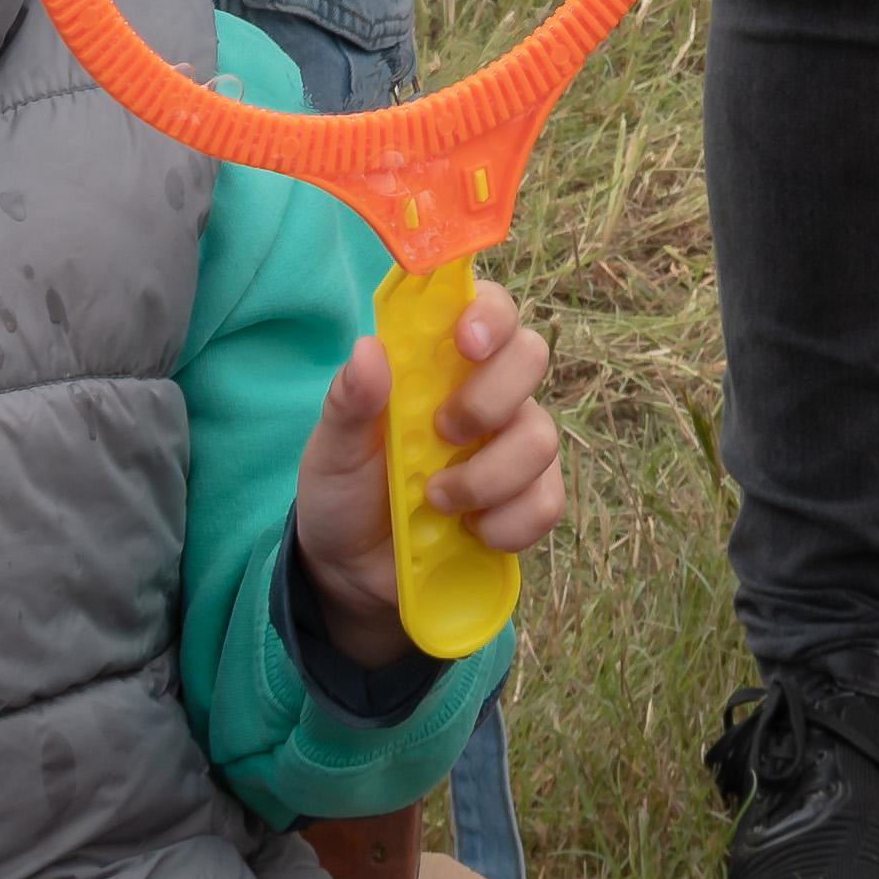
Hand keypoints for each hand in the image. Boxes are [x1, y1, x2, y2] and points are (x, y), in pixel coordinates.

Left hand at [290, 281, 562, 668]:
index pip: (488, 308)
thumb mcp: (332, 447)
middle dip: (491, 397)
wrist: (354, 570)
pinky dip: (507, 523)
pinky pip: (546, 501)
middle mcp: (487, 394)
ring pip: (541, 437)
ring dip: (488, 475)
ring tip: (435, 500)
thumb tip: (368, 348)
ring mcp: (513, 447)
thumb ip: (349, 400)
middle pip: (531, 357)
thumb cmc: (346, 489)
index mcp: (440, 363)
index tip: (467, 342)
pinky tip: (470, 532)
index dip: (491, 314)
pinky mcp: (526, 502)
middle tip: (442, 433)